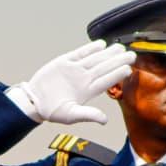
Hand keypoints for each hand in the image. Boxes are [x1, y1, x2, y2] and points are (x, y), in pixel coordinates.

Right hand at [17, 40, 134, 123]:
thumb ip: (87, 115)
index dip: (117, 74)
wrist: (34, 101)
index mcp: (86, 91)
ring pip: (94, 59)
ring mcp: (74, 70)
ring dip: (107, 53)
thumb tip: (104, 120)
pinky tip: (100, 44)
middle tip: (131, 54)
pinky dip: (89, 48)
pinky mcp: (63, 62)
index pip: (106, 81)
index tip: (128, 68)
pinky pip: (79, 53)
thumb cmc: (51, 111)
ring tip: (119, 48)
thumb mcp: (70, 115)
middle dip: (117, 60)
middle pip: (103, 67)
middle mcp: (83, 79)